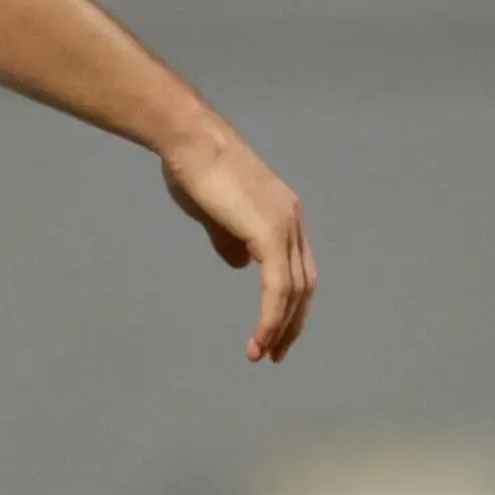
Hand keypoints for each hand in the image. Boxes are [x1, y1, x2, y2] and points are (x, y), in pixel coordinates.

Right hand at [160, 126, 317, 362]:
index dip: (289, 303)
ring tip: (261, 354)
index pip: (297, 267)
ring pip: (292, 291)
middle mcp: (292, 218)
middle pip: (303, 284)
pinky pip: (277, 287)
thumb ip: (230, 238)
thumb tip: (241, 264)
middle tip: (274, 353)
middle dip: (291, 323)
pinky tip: (258, 339)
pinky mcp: (270, 232)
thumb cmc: (195, 169)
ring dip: (278, 328)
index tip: (275, 332)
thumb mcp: (215, 212)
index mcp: (284, 212)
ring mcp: (285, 224)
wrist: (190, 140)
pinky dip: (270, 318)